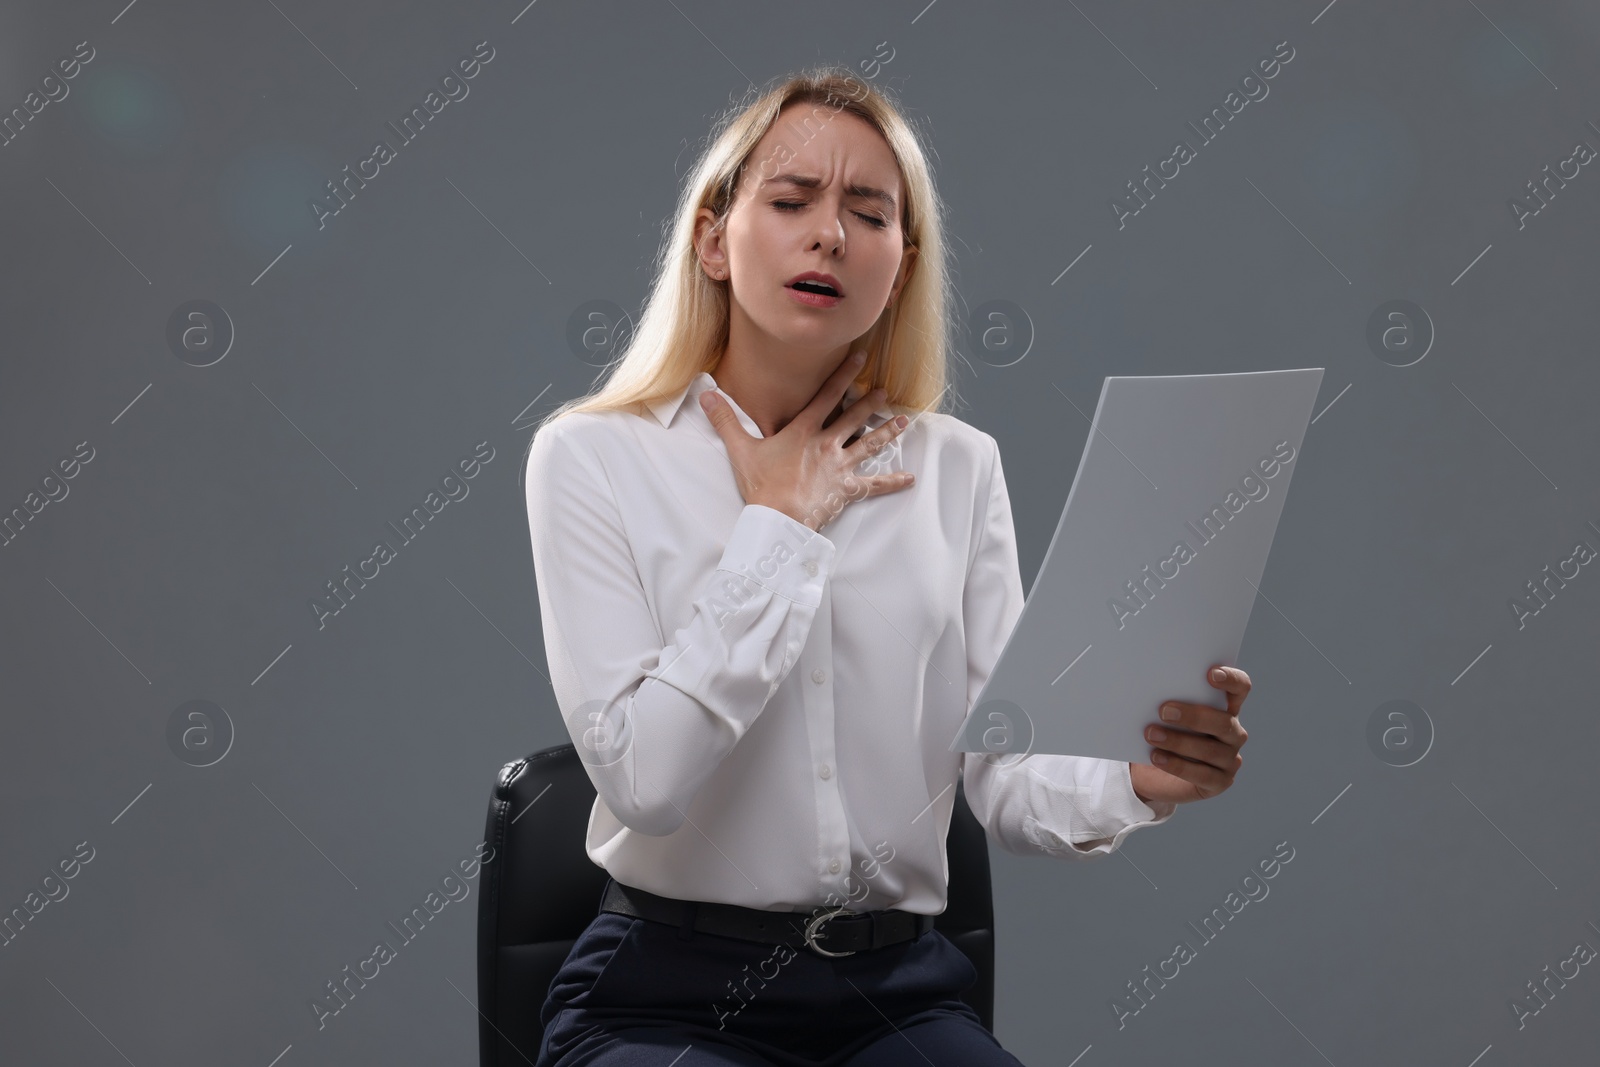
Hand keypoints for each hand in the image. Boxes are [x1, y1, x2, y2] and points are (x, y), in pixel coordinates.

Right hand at [699, 349, 913, 532]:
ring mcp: (840, 467)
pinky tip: (909, 478)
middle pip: (854, 416)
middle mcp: (827, 444)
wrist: (779, 519)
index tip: (860, 358)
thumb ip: (725, 420)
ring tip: (903, 421)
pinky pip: (874, 485)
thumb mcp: (740, 450)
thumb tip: (706, 394)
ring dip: (886, 431)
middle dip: (869, 401)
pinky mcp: (847, 490)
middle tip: (884, 390)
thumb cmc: (761, 485)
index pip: (828, 395)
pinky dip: (892, 482)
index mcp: (804, 430)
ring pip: (869, 444)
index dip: (844, 374)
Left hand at [1129, 665, 1250, 805]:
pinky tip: (1157, 757)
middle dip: (1193, 715)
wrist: (1154, 772)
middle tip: (1163, 710)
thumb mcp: (1164, 715)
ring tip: (1150, 734)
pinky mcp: (1219, 782)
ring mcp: (1229, 759)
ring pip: (1210, 750)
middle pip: (1223, 721)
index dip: (1231, 679)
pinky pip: (1202, 775)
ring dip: (1178, 741)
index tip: (1209, 674)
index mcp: (1226, 707)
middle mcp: (1233, 732)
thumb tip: (1149, 689)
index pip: (1240, 688)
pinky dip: (1177, 765)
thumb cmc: (1163, 731)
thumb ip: (1168, 701)